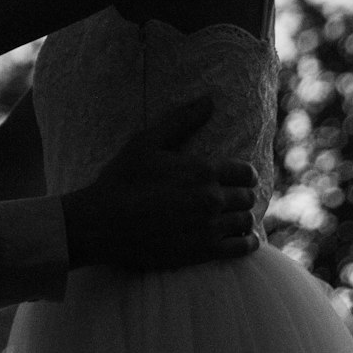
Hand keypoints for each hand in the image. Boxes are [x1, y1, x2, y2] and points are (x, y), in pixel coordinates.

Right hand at [61, 97, 259, 270]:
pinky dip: (247, 242)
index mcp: (202, 170)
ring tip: (234, 216)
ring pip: (246, 221)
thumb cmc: (123, 178)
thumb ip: (181, 120)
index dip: (245, 174)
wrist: (103, 223)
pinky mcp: (204, 252)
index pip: (246, 173)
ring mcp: (209, 228)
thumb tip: (208, 100)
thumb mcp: (146, 141)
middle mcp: (211, 199)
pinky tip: (243, 238)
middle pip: (248, 197)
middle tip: (233, 196)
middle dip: (243, 195)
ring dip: (242, 217)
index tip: (239, 177)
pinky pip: (242, 248)